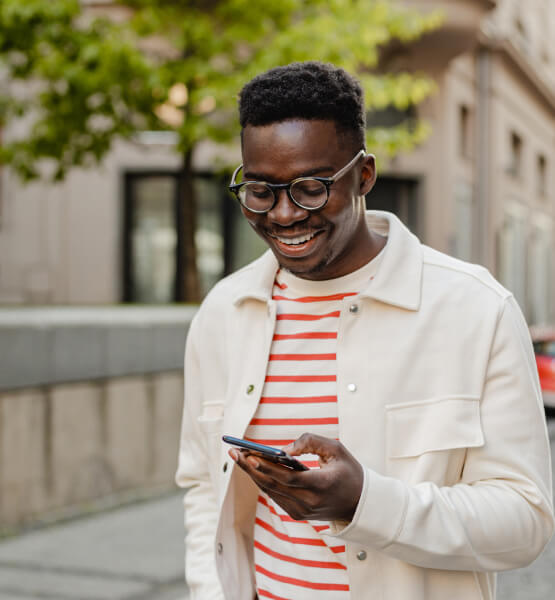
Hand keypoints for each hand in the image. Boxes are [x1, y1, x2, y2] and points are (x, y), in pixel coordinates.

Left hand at [229, 433, 362, 521]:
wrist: (360, 504)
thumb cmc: (348, 471)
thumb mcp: (336, 449)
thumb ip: (310, 442)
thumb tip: (283, 449)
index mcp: (322, 486)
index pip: (288, 478)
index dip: (267, 467)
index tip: (249, 454)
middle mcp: (309, 502)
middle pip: (273, 484)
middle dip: (250, 467)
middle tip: (234, 450)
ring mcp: (302, 511)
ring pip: (270, 491)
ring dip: (253, 473)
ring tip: (238, 455)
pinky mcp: (297, 514)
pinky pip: (275, 495)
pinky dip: (263, 480)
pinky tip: (251, 467)